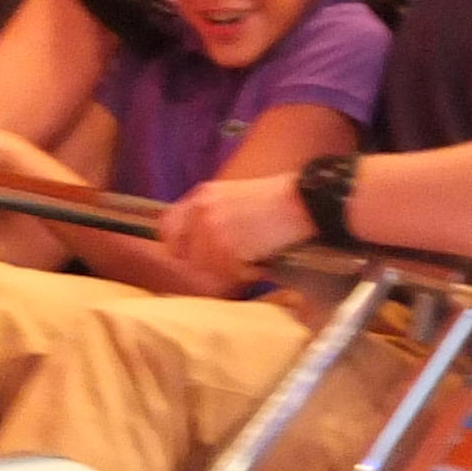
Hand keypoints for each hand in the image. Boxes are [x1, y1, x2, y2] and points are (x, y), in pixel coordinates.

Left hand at [159, 171, 314, 294]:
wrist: (303, 202)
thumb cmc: (276, 202)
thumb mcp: (234, 197)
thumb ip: (210, 215)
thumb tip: (194, 246)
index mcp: (202, 195)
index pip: (168, 227)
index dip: (178, 246)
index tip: (192, 257)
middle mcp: (202, 211)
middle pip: (185, 255)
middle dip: (206, 264)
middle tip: (232, 262)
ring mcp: (214, 229)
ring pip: (207, 269)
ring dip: (228, 271)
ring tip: (252, 257)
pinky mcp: (229, 247)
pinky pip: (228, 274)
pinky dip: (245, 274)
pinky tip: (261, 259)